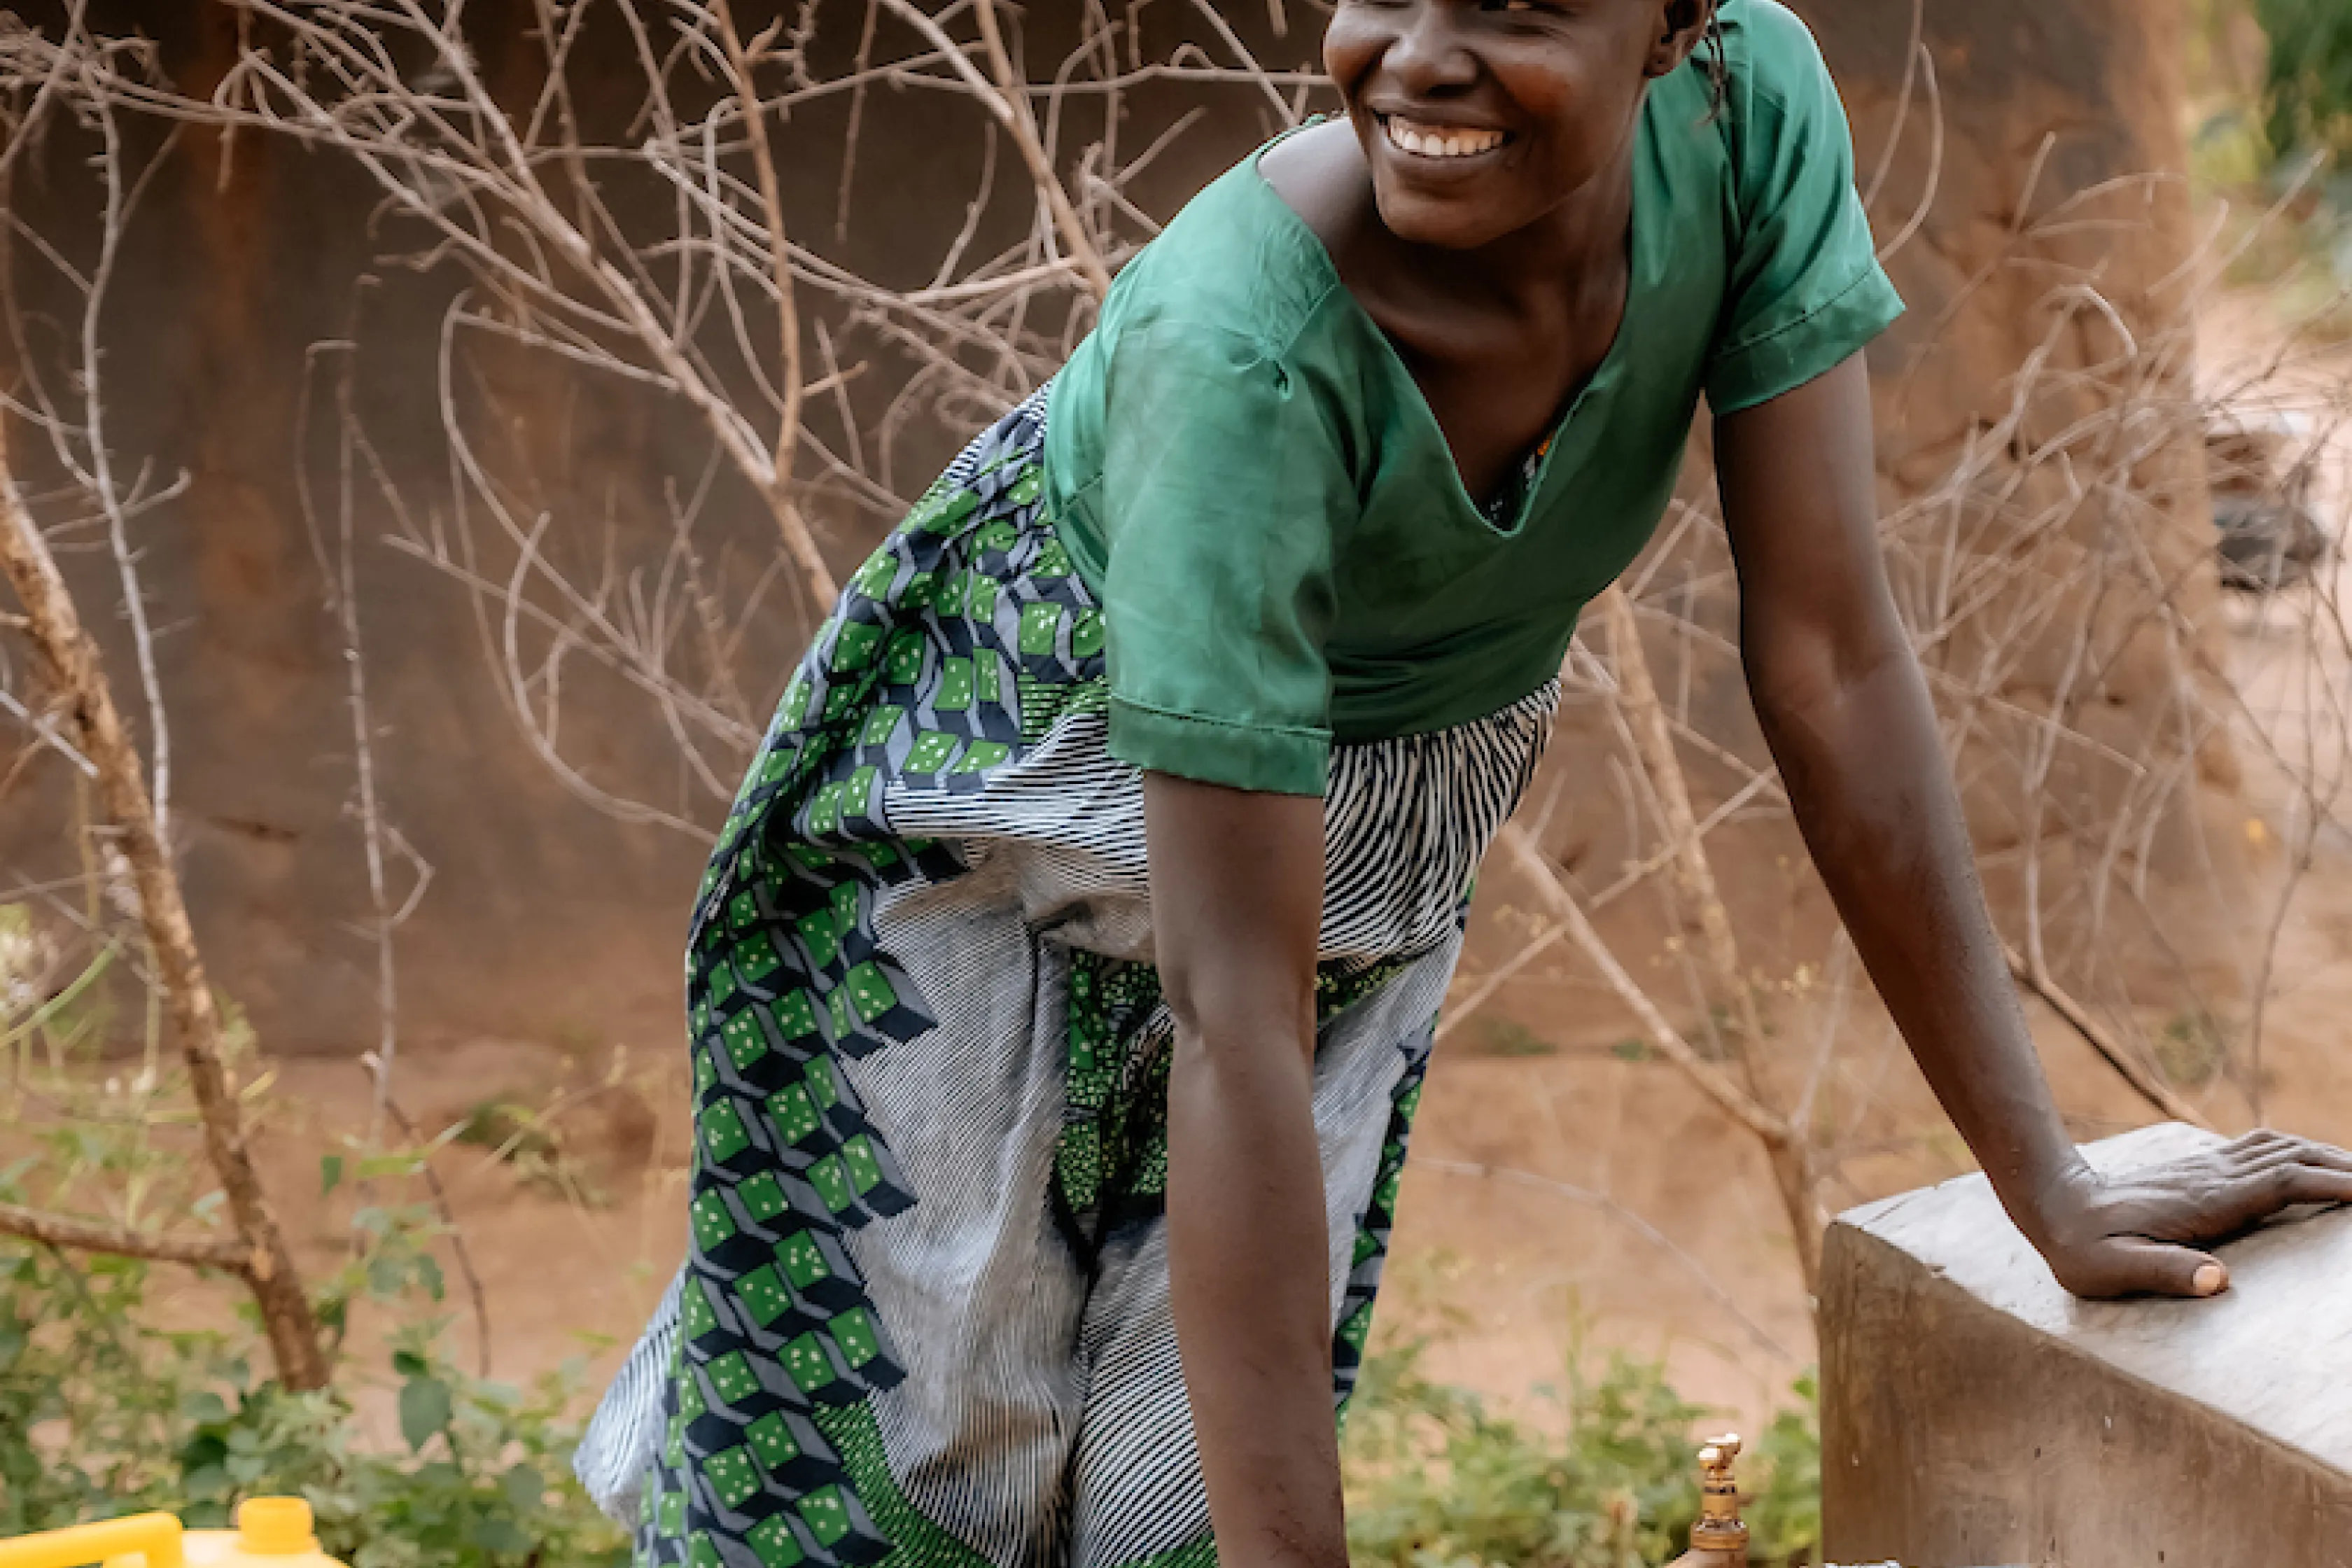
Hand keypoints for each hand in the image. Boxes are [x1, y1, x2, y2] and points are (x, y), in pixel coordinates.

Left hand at [2023, 1130, 2351, 1298]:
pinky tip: (2315, 1165)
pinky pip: (2261, 1151)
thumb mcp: (2111, 1269)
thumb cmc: (2080, 1245)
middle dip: (2345, 1165)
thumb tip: (2218, 1281)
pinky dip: (2299, 1152)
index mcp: (2205, 1201)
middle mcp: (2212, 1176)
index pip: (2284, 1183)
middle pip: (2294, 1157)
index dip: (2334, 1183)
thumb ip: (2163, 1272)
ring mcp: (2206, 1168)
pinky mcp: (2200, 1169)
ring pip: (2280, 1147)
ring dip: (2326, 1153)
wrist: (2050, 1202)